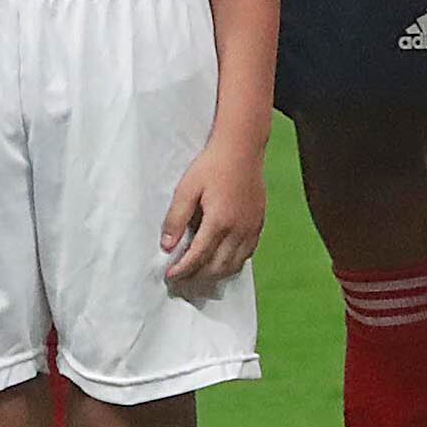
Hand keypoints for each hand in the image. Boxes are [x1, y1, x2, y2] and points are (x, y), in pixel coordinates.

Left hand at [162, 135, 266, 283]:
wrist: (242, 149)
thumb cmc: (212, 165)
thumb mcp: (187, 188)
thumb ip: (177, 218)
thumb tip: (167, 245)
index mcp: (219, 222)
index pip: (198, 257)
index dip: (182, 270)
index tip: (170, 276)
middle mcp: (238, 230)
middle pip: (217, 267)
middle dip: (197, 276)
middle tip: (182, 278)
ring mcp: (251, 228)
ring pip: (234, 264)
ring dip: (215, 274)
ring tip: (199, 274)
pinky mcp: (259, 224)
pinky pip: (247, 254)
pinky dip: (233, 263)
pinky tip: (222, 261)